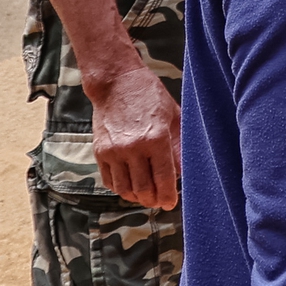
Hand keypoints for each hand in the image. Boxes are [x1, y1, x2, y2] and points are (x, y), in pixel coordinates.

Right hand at [87, 63, 181, 208]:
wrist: (117, 82)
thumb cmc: (150, 95)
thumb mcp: (173, 116)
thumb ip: (179, 144)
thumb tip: (184, 170)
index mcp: (156, 138)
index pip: (163, 178)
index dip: (168, 195)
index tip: (171, 203)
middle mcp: (133, 148)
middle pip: (143, 188)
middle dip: (153, 199)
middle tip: (160, 201)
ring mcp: (114, 152)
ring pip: (125, 189)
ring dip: (136, 197)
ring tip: (146, 196)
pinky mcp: (100, 152)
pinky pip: (109, 180)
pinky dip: (120, 188)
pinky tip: (130, 186)